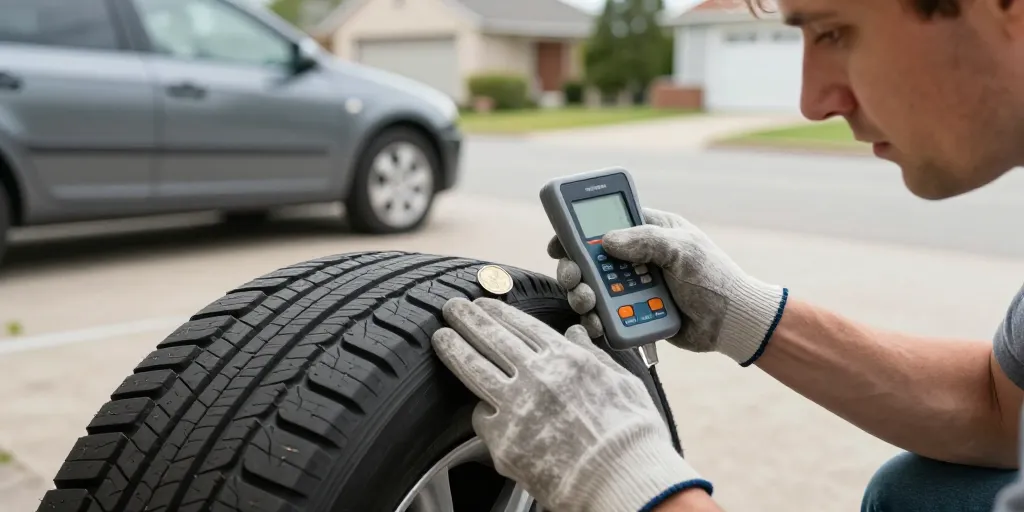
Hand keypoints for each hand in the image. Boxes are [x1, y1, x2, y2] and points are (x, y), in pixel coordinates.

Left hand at [431, 297, 712, 511]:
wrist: (623, 480)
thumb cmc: (631, 437)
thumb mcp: (621, 381)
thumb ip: (592, 354)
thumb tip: (576, 334)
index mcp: (566, 359)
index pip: (522, 326)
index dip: (499, 312)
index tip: (484, 304)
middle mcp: (537, 377)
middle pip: (492, 339)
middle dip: (468, 319)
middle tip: (452, 307)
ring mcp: (516, 407)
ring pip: (475, 369)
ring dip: (454, 349)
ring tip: (441, 337)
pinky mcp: (503, 440)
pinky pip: (481, 418)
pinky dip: (480, 411)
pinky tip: (477, 405)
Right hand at [547, 208, 788, 365]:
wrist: (732, 323)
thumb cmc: (714, 278)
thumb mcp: (683, 250)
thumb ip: (646, 240)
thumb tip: (607, 241)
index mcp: (646, 231)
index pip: (602, 223)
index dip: (575, 230)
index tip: (559, 242)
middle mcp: (633, 257)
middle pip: (587, 260)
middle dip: (574, 270)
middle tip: (575, 279)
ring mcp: (631, 286)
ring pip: (591, 289)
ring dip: (582, 296)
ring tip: (590, 304)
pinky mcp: (632, 312)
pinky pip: (604, 315)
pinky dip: (596, 320)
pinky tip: (599, 324)